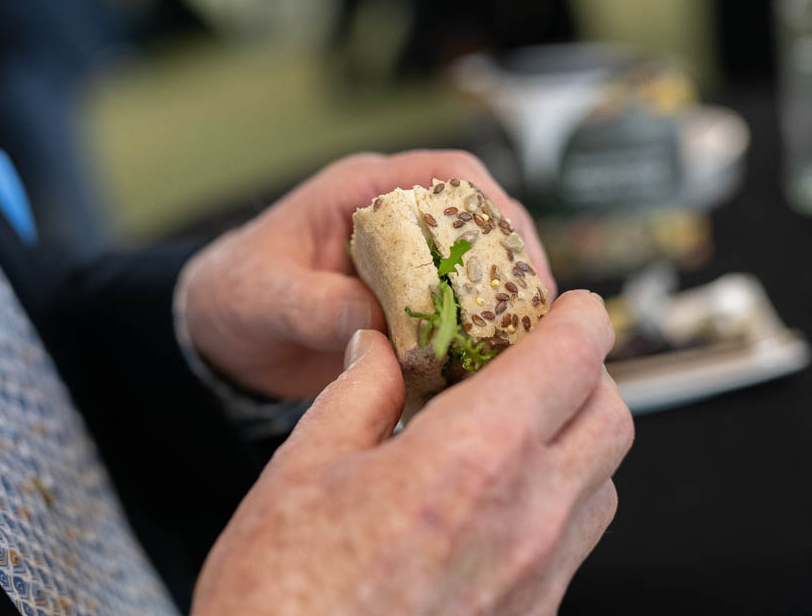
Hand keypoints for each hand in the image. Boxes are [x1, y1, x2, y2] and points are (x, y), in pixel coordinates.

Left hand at [181, 150, 555, 398]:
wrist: (219, 333)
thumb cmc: (235, 295)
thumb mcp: (266, 298)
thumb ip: (318, 306)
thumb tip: (379, 326)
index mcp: (360, 191)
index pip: (447, 173)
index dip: (492, 208)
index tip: (518, 257)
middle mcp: (392, 219)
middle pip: (480, 222)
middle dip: (515, 262)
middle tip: (536, 316)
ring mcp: (404, 263)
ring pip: (478, 270)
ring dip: (503, 303)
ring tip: (523, 347)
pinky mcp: (406, 305)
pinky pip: (456, 313)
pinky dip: (476, 337)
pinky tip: (488, 369)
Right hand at [192, 290, 631, 615]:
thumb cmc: (282, 594)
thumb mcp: (304, 467)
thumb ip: (358, 392)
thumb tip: (378, 347)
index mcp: (474, 457)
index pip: (573, 359)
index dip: (580, 317)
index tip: (568, 306)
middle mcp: (529, 518)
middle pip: (612, 418)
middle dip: (586, 374)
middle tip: (535, 360)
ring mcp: (538, 580)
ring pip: (602, 484)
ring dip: (574, 440)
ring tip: (510, 429)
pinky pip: (573, 544)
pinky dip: (554, 501)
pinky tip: (490, 499)